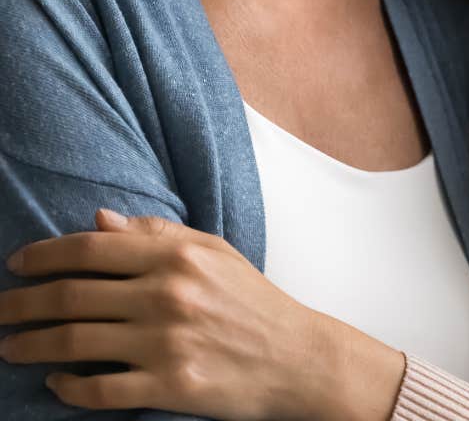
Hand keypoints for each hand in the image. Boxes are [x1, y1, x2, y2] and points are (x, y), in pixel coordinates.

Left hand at [0, 210, 403, 419]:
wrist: (295, 356)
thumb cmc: (250, 300)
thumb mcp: (211, 250)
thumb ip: (154, 234)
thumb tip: (98, 221)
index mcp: (175, 256)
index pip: (91, 249)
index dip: (44, 255)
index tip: (16, 264)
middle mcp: (166, 295)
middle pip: (72, 297)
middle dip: (24, 304)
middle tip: (0, 310)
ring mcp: (166, 343)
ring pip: (76, 344)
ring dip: (33, 346)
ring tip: (11, 348)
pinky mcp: (170, 387)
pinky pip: (100, 391)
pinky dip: (69, 388)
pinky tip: (55, 383)